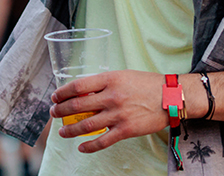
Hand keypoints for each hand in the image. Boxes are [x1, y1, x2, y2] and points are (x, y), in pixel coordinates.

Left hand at [49, 70, 168, 153]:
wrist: (169, 96)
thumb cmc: (145, 83)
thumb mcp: (121, 75)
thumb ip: (103, 83)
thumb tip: (83, 91)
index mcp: (109, 79)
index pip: (78, 86)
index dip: (63, 92)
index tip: (55, 96)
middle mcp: (111, 96)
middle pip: (78, 105)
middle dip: (61, 110)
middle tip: (54, 113)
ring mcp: (118, 114)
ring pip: (86, 125)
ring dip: (70, 130)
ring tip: (62, 131)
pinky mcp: (126, 130)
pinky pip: (102, 141)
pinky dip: (89, 146)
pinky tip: (81, 147)